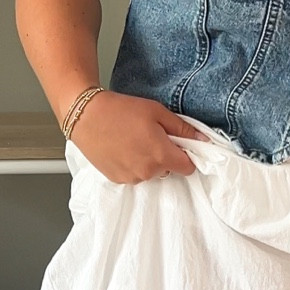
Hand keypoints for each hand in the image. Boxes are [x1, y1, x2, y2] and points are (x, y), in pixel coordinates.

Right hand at [68, 90, 207, 182]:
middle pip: (168, 169)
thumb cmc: (121, 110)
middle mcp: (148, 172)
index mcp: (161, 155)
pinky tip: (122, 149)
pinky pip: (134, 176)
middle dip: (164, 156)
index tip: (178, 145)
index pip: (188, 168)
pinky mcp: (117, 180)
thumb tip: (204, 139)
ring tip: (133, 141)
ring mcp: (132, 178)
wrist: (86, 116)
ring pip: (151, 173)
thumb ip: (183, 128)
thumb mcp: (157, 111)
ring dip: (148, 161)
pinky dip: (132, 165)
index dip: (186, 155)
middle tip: (150, 136)